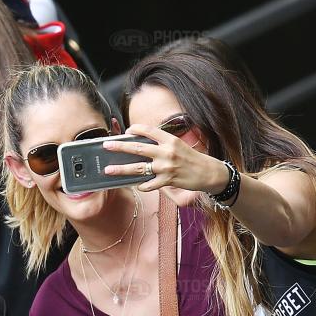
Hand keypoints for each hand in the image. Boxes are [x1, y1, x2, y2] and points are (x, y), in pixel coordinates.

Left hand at [103, 124, 229, 195]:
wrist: (209, 172)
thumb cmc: (193, 159)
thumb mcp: (179, 145)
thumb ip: (163, 144)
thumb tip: (144, 144)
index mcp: (170, 140)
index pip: (149, 130)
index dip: (136, 129)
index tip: (126, 131)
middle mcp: (167, 152)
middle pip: (138, 148)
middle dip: (120, 147)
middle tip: (106, 146)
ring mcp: (166, 167)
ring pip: (139, 168)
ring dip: (122, 170)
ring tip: (109, 170)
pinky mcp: (168, 181)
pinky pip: (149, 184)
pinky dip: (142, 185)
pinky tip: (138, 185)